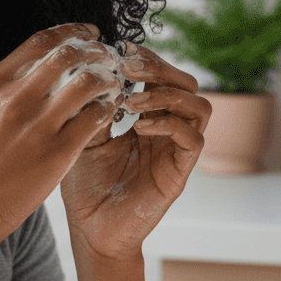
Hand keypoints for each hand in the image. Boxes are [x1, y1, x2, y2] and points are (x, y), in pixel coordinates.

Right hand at [0, 22, 135, 244]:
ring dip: (108, 78)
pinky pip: (96, 117)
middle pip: (69, 54)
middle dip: (97, 50)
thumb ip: (10, 86)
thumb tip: (45, 62)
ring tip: (115, 84)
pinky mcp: (58, 152)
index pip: (41, 41)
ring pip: (88, 82)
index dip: (72, 31)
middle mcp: (15, 98)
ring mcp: (37, 125)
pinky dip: (108, 109)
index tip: (89, 33)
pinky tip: (111, 111)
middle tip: (110, 57)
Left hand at [59, 41, 207, 261]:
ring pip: (199, 105)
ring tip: (131, 100)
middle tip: (128, 66)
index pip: (159, 76)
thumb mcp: (81, 136)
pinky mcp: (180, 172)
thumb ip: (93, 107)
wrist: (90, 231)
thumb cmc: (85, 186)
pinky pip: (194, 138)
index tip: (120, 49)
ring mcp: (175, 150)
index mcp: (145, 118)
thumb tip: (95, 68)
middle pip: (186, 82)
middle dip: (159, 67)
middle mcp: (166, 130)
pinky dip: (170, 123)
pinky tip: (138, 126)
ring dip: (166, 94)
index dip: (145, 57)